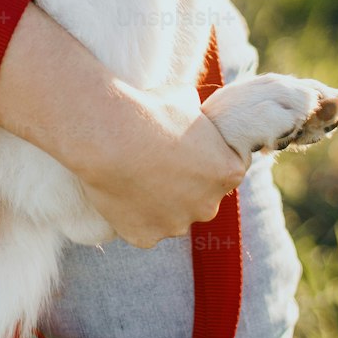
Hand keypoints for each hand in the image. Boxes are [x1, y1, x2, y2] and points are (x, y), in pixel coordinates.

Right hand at [73, 82, 249, 245]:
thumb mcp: (186, 100)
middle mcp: (208, 206)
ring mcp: (176, 225)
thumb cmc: (150, 111)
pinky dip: (134, 214)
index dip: (205, 156)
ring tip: (134, 174)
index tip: (185, 146)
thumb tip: (193, 113)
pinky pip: (143, 227)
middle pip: (201, 198)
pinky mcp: (146, 237)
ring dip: (160, 202)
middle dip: (186, 184)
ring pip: (172, 216)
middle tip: (158, 161)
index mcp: (227, 172)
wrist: (109, 134)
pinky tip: (120, 191)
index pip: (227, 168)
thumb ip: (197, 119)